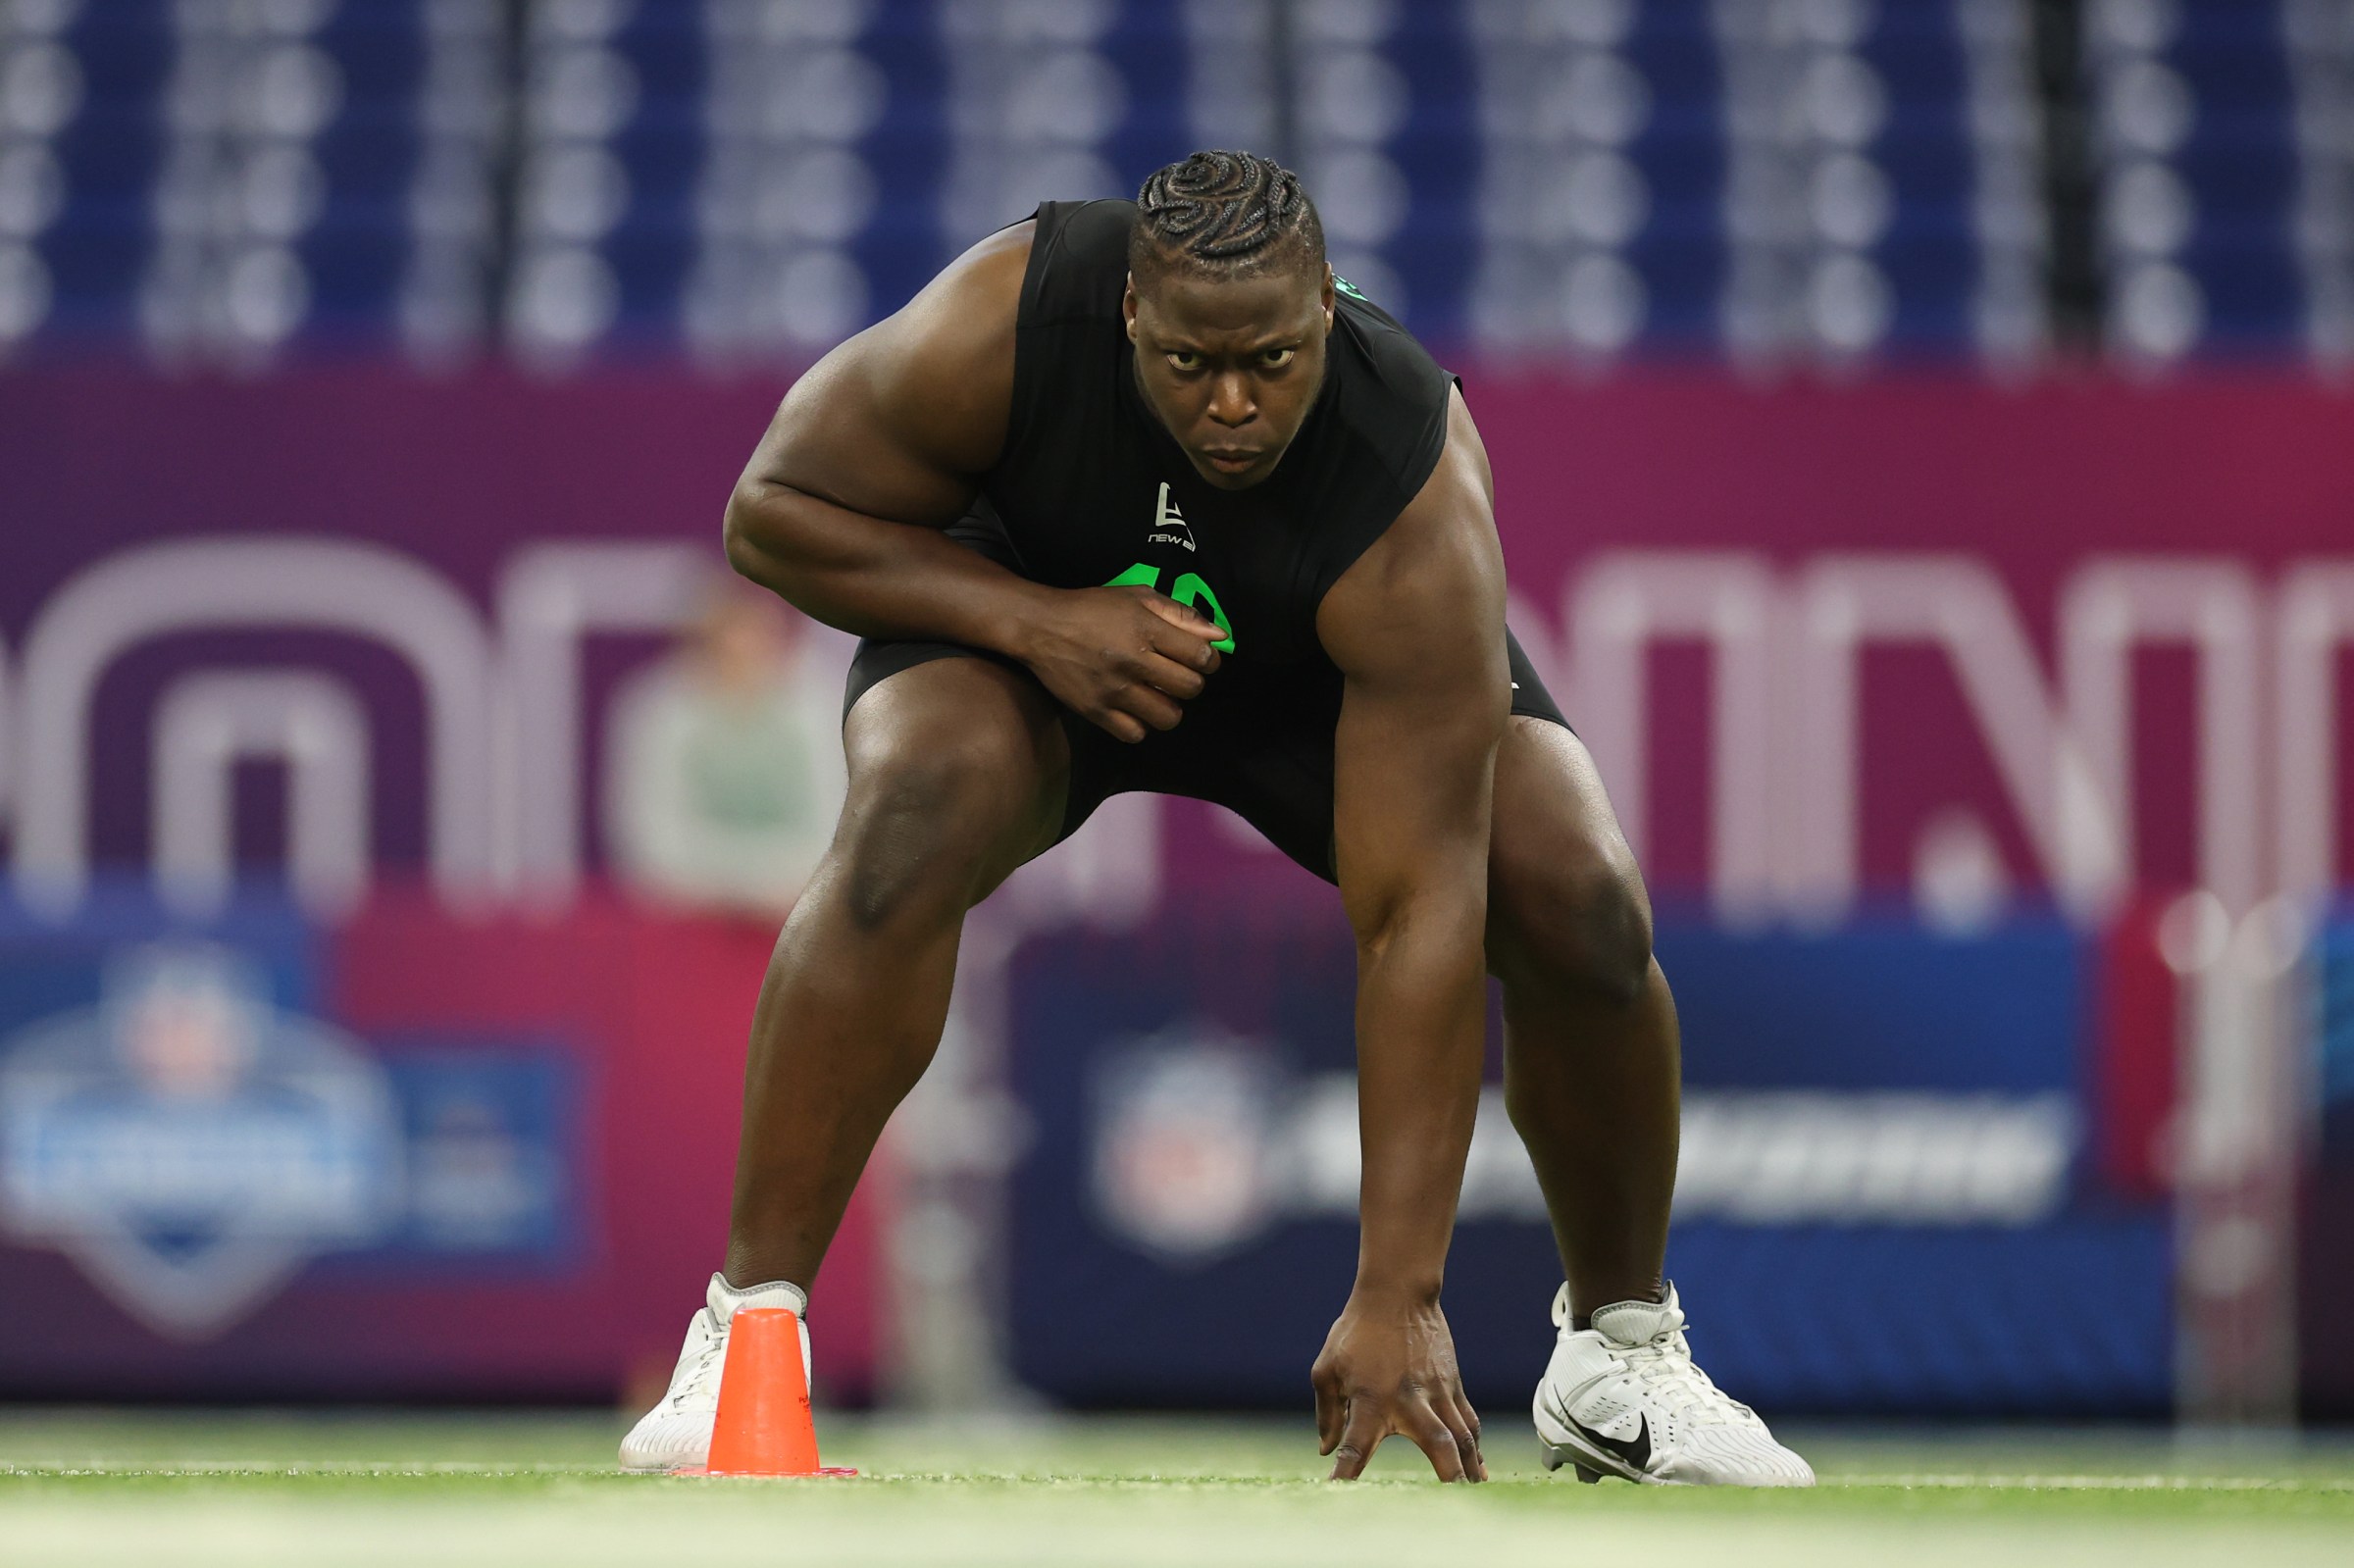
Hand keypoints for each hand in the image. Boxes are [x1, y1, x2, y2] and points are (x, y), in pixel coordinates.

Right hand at [1016, 584, 1224, 741]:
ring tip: (1156, 695)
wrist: (1040, 627)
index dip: (1208, 659)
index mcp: (1146, 629)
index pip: (1201, 655)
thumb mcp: (1137, 597)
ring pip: (1168, 717)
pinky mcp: (1095, 711)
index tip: (1198, 658)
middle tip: (1174, 675)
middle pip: (1190, 688)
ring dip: (1169, 708)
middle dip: (1190, 682)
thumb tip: (1220, 635)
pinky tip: (1133, 709)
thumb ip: (1180, 614)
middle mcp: (1133, 661)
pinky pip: (1135, 734)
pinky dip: (1139, 725)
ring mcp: (1114, 690)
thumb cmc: (1092, 608)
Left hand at [1311, 1288, 1484, 1481]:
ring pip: (1462, 1436)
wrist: (1398, 1293)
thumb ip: (1328, 1412)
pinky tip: (1479, 1470)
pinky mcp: (1453, 1385)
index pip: (1356, 1445)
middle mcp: (1409, 1400)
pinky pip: (1468, 1422)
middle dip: (1447, 1476)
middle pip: (1437, 1444)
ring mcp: (1437, 1393)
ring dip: (1469, 1468)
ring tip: (1475, 1495)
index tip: (1337, 1494)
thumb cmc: (1357, 1331)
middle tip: (1453, 1505)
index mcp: (1371, 1399)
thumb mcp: (1328, 1368)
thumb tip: (1327, 1451)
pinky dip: (1475, 1448)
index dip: (1347, 1472)